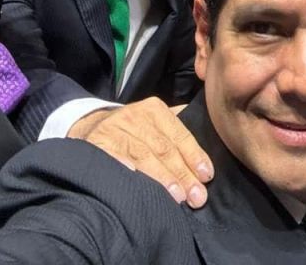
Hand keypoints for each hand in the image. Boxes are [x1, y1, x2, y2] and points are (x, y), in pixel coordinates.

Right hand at [68, 97, 213, 207]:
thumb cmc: (134, 130)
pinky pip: (115, 160)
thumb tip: (214, 136)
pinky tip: (139, 184)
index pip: (180, 134)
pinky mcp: (96, 145)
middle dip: (182, 173)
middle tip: (196, 196)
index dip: (194, 156)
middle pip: (163, 147)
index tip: (207, 176)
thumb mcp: (155, 121)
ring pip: (142, 155)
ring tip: (177, 197)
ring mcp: (114, 130)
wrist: (90, 126)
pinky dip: (128, 172)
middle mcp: (134, 116)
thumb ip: (179, 129)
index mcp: (155, 109)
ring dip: (161, 177)